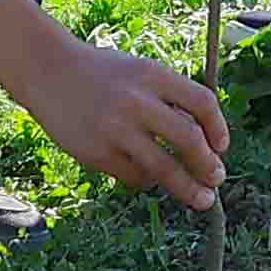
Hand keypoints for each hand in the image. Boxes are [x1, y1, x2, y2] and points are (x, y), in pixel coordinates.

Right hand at [10, 34, 227, 211]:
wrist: (49, 73)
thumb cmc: (103, 74)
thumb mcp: (140, 71)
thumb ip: (168, 98)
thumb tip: (203, 142)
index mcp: (153, 75)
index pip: (202, 102)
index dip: (219, 128)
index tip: (222, 147)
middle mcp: (137, 101)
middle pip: (189, 140)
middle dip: (208, 166)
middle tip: (216, 180)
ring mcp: (116, 130)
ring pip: (164, 168)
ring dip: (188, 187)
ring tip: (201, 198)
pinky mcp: (97, 153)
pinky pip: (134, 176)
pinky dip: (147, 180)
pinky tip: (148, 177)